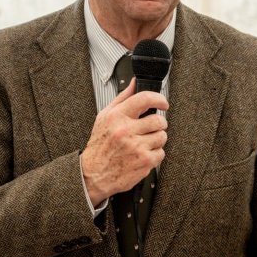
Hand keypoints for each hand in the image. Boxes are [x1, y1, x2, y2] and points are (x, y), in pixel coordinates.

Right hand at [81, 79, 168, 204]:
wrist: (93, 174)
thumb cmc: (100, 145)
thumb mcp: (104, 116)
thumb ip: (122, 98)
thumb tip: (134, 82)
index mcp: (117, 117)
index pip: (144, 99)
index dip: (159, 99)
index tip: (163, 103)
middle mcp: (126, 131)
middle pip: (159, 120)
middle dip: (158, 124)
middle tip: (149, 129)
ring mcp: (136, 147)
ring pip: (162, 137)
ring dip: (156, 140)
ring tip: (143, 143)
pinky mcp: (144, 161)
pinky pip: (161, 153)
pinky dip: (155, 154)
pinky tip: (142, 154)